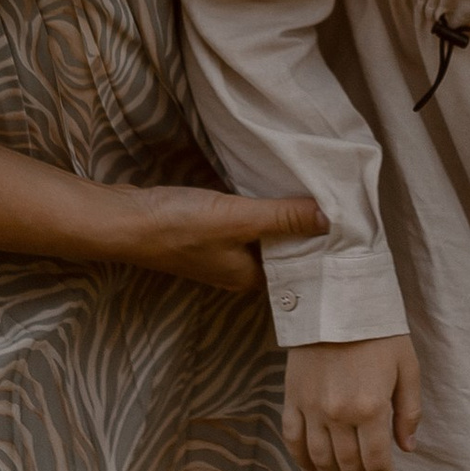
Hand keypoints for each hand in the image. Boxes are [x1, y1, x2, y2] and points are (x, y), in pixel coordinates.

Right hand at [111, 185, 326, 295]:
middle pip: (280, 252)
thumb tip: (329, 219)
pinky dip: (257, 212)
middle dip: (302, 230)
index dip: (319, 247)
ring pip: (262, 238)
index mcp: (249, 278)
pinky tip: (268, 191)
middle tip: (334, 202)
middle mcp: (237, 271)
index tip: (346, 223)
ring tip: (310, 193)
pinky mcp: (204, 234)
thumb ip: (283, 218)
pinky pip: (242, 225)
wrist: (124, 220)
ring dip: (280, 219)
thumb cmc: (179, 226)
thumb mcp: (238, 219)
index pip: (297, 267)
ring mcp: (219, 253)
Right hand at [284, 336, 421, 470]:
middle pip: (349, 467)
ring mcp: (311, 408)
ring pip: (321, 460)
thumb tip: (407, 449)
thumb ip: (409, 412)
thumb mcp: (408, 368)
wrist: (336, 301)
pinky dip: (303, 461)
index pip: (377, 462)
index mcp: (370, 408)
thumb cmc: (379, 333)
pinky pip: (293, 440)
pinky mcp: (292, 399)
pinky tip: (315, 470)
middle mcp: (338, 414)